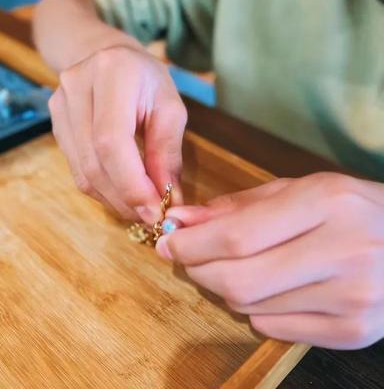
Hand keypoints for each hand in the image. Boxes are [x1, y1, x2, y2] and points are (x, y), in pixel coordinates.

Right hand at [49, 45, 185, 222]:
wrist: (104, 54)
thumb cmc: (144, 79)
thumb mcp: (169, 107)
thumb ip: (167, 152)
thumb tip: (168, 198)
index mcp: (111, 74)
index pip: (111, 142)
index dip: (131, 183)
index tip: (156, 210)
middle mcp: (76, 88)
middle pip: (94, 162)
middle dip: (125, 197)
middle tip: (152, 216)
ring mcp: (59, 107)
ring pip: (83, 172)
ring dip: (114, 199)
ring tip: (140, 207)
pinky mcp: (54, 124)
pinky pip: (77, 170)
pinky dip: (102, 189)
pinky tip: (121, 192)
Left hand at [156, 173, 383, 348]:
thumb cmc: (349, 210)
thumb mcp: (298, 190)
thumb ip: (236, 207)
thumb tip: (179, 222)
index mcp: (327, 204)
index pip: (237, 236)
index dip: (191, 244)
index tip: (167, 241)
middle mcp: (344, 252)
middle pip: (237, 280)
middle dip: (197, 270)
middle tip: (186, 258)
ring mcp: (352, 299)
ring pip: (249, 307)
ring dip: (223, 289)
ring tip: (232, 267)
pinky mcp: (354, 332)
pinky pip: (273, 328)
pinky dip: (254, 310)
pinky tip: (268, 288)